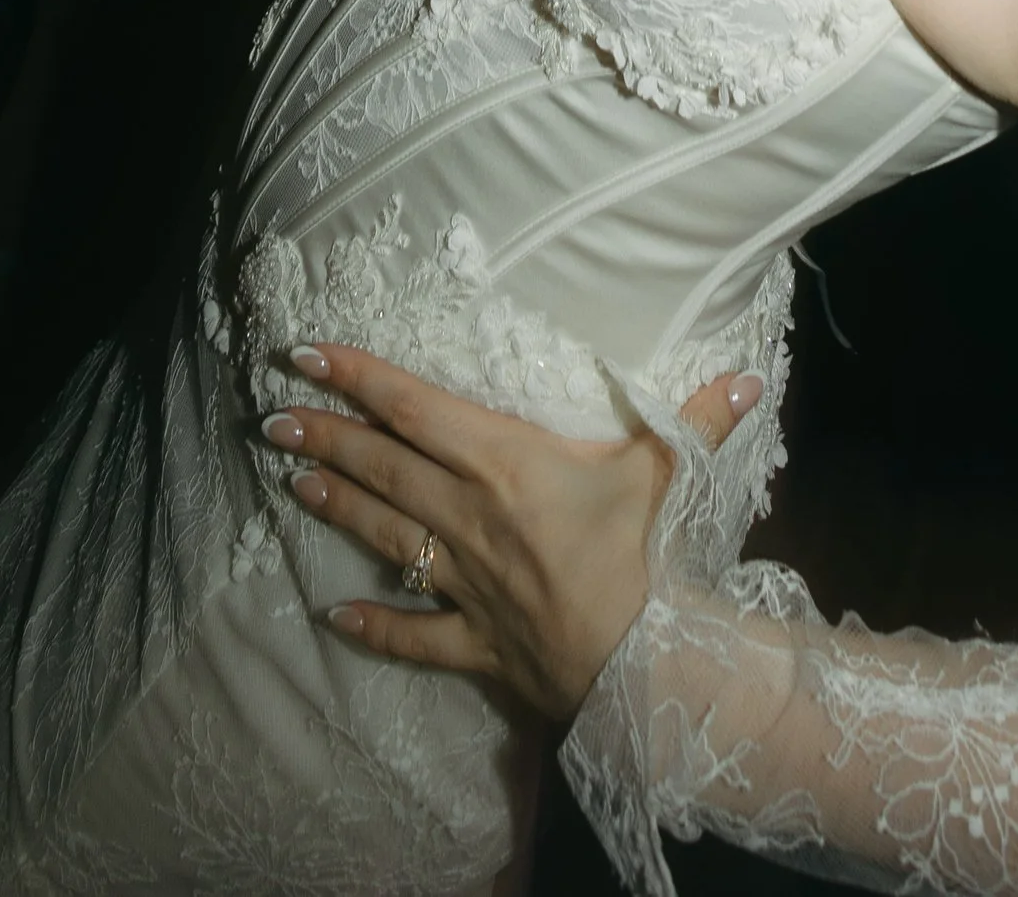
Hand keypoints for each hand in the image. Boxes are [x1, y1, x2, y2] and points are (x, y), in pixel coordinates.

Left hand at [263, 341, 761, 719]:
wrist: (634, 664)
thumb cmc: (641, 557)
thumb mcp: (666, 474)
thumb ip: (696, 418)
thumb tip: (746, 374)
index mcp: (504, 464)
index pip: (415, 409)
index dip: (360, 378)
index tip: (307, 353)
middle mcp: (468, 516)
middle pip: (384, 468)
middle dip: (327, 437)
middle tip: (271, 415)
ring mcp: (463, 582)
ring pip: (385, 536)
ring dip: (336, 506)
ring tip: (290, 480)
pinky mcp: (470, 640)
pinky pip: (414, 634)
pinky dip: (374, 627)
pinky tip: (333, 618)